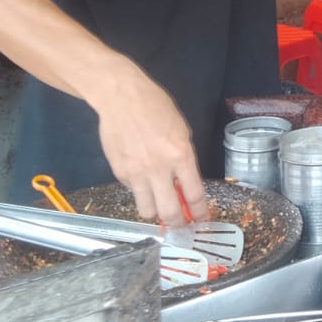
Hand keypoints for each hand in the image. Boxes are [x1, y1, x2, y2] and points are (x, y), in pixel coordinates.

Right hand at [89, 60, 209, 222]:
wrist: (121, 98)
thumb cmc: (156, 107)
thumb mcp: (181, 130)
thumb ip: (184, 159)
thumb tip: (185, 184)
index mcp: (180, 154)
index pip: (194, 195)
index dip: (200, 212)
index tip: (202, 219)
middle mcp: (159, 168)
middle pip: (170, 213)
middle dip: (179, 223)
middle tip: (181, 223)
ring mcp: (136, 173)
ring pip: (147, 211)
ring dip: (156, 211)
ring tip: (159, 202)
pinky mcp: (119, 173)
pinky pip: (133, 192)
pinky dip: (140, 191)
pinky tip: (141, 177)